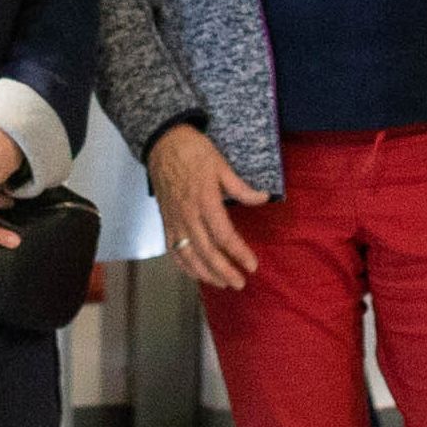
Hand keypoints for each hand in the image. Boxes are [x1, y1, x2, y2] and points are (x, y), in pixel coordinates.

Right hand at [148, 122, 268, 291]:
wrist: (162, 142)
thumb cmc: (194, 152)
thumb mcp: (222, 165)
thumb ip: (241, 188)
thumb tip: (264, 199)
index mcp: (205, 201)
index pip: (224, 235)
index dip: (239, 253)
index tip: (252, 265)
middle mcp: (188, 215)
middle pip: (206, 251)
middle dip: (224, 271)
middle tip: (240, 284)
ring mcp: (174, 220)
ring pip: (188, 255)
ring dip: (205, 273)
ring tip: (222, 284)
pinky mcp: (165, 221)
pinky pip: (173, 249)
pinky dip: (184, 265)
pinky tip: (196, 274)